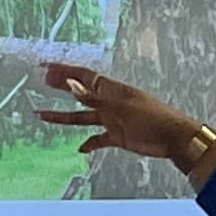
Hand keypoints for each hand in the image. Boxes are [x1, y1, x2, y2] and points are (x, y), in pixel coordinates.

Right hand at [38, 64, 215, 180]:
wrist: (174, 138)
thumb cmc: (150, 118)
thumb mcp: (118, 108)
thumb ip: (92, 98)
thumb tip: (69, 83)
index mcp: (110, 90)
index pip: (82, 76)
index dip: (63, 71)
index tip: (44, 67)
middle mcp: (108, 102)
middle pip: (80, 93)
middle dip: (61, 87)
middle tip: (42, 82)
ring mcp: (112, 119)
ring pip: (82, 117)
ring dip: (63, 116)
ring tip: (42, 115)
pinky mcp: (118, 136)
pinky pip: (98, 138)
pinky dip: (89, 143)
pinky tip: (80, 148)